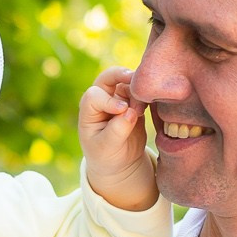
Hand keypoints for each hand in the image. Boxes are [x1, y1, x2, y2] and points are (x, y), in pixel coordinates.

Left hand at [77, 66, 158, 211]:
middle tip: (135, 79)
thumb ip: (117, 130)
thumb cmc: (106, 155)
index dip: (109, 101)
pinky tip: (147, 108)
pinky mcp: (134, 100)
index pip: (95, 96)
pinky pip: (142, 90)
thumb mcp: (107, 148)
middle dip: (122, 75)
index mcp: (89, 110)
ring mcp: (119, 97)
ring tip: (141, 111)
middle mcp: (102, 99)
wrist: (120, 161)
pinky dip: (147, 95)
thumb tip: (130, 112)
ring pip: (129, 82)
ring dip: (138, 91)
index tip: (122, 110)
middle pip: (109, 76)